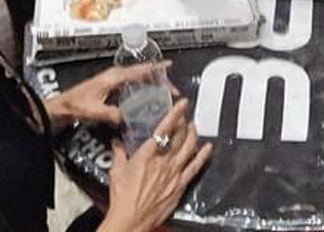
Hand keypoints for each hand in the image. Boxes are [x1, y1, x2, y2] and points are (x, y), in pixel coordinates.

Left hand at [45, 61, 173, 128]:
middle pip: (142, 74)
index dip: (156, 68)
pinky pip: (132, 87)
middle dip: (159, 80)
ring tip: (164, 94)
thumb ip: (113, 115)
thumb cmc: (75, 105)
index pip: (140, 70)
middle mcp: (115, 76)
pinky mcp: (111, 89)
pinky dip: (143, 91)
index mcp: (114, 77)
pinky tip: (147, 101)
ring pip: (138, 80)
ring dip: (152, 86)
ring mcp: (113, 82)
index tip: (169, 66)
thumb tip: (127, 119)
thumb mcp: (95, 111)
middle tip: (171, 90)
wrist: (62, 107)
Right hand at [100, 99, 212, 231]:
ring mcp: (174, 173)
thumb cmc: (122, 197)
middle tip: (186, 114)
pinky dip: (203, 156)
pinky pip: (195, 167)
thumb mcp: (116, 171)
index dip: (175, 113)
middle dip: (184, 122)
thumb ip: (118, 153)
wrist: (130, 220)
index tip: (182, 103)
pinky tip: (207, 148)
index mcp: (147, 155)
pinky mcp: (180, 186)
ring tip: (194, 127)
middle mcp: (163, 161)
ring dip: (194, 135)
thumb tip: (117, 142)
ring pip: (189, 148)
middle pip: (180, 136)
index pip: (164, 128)